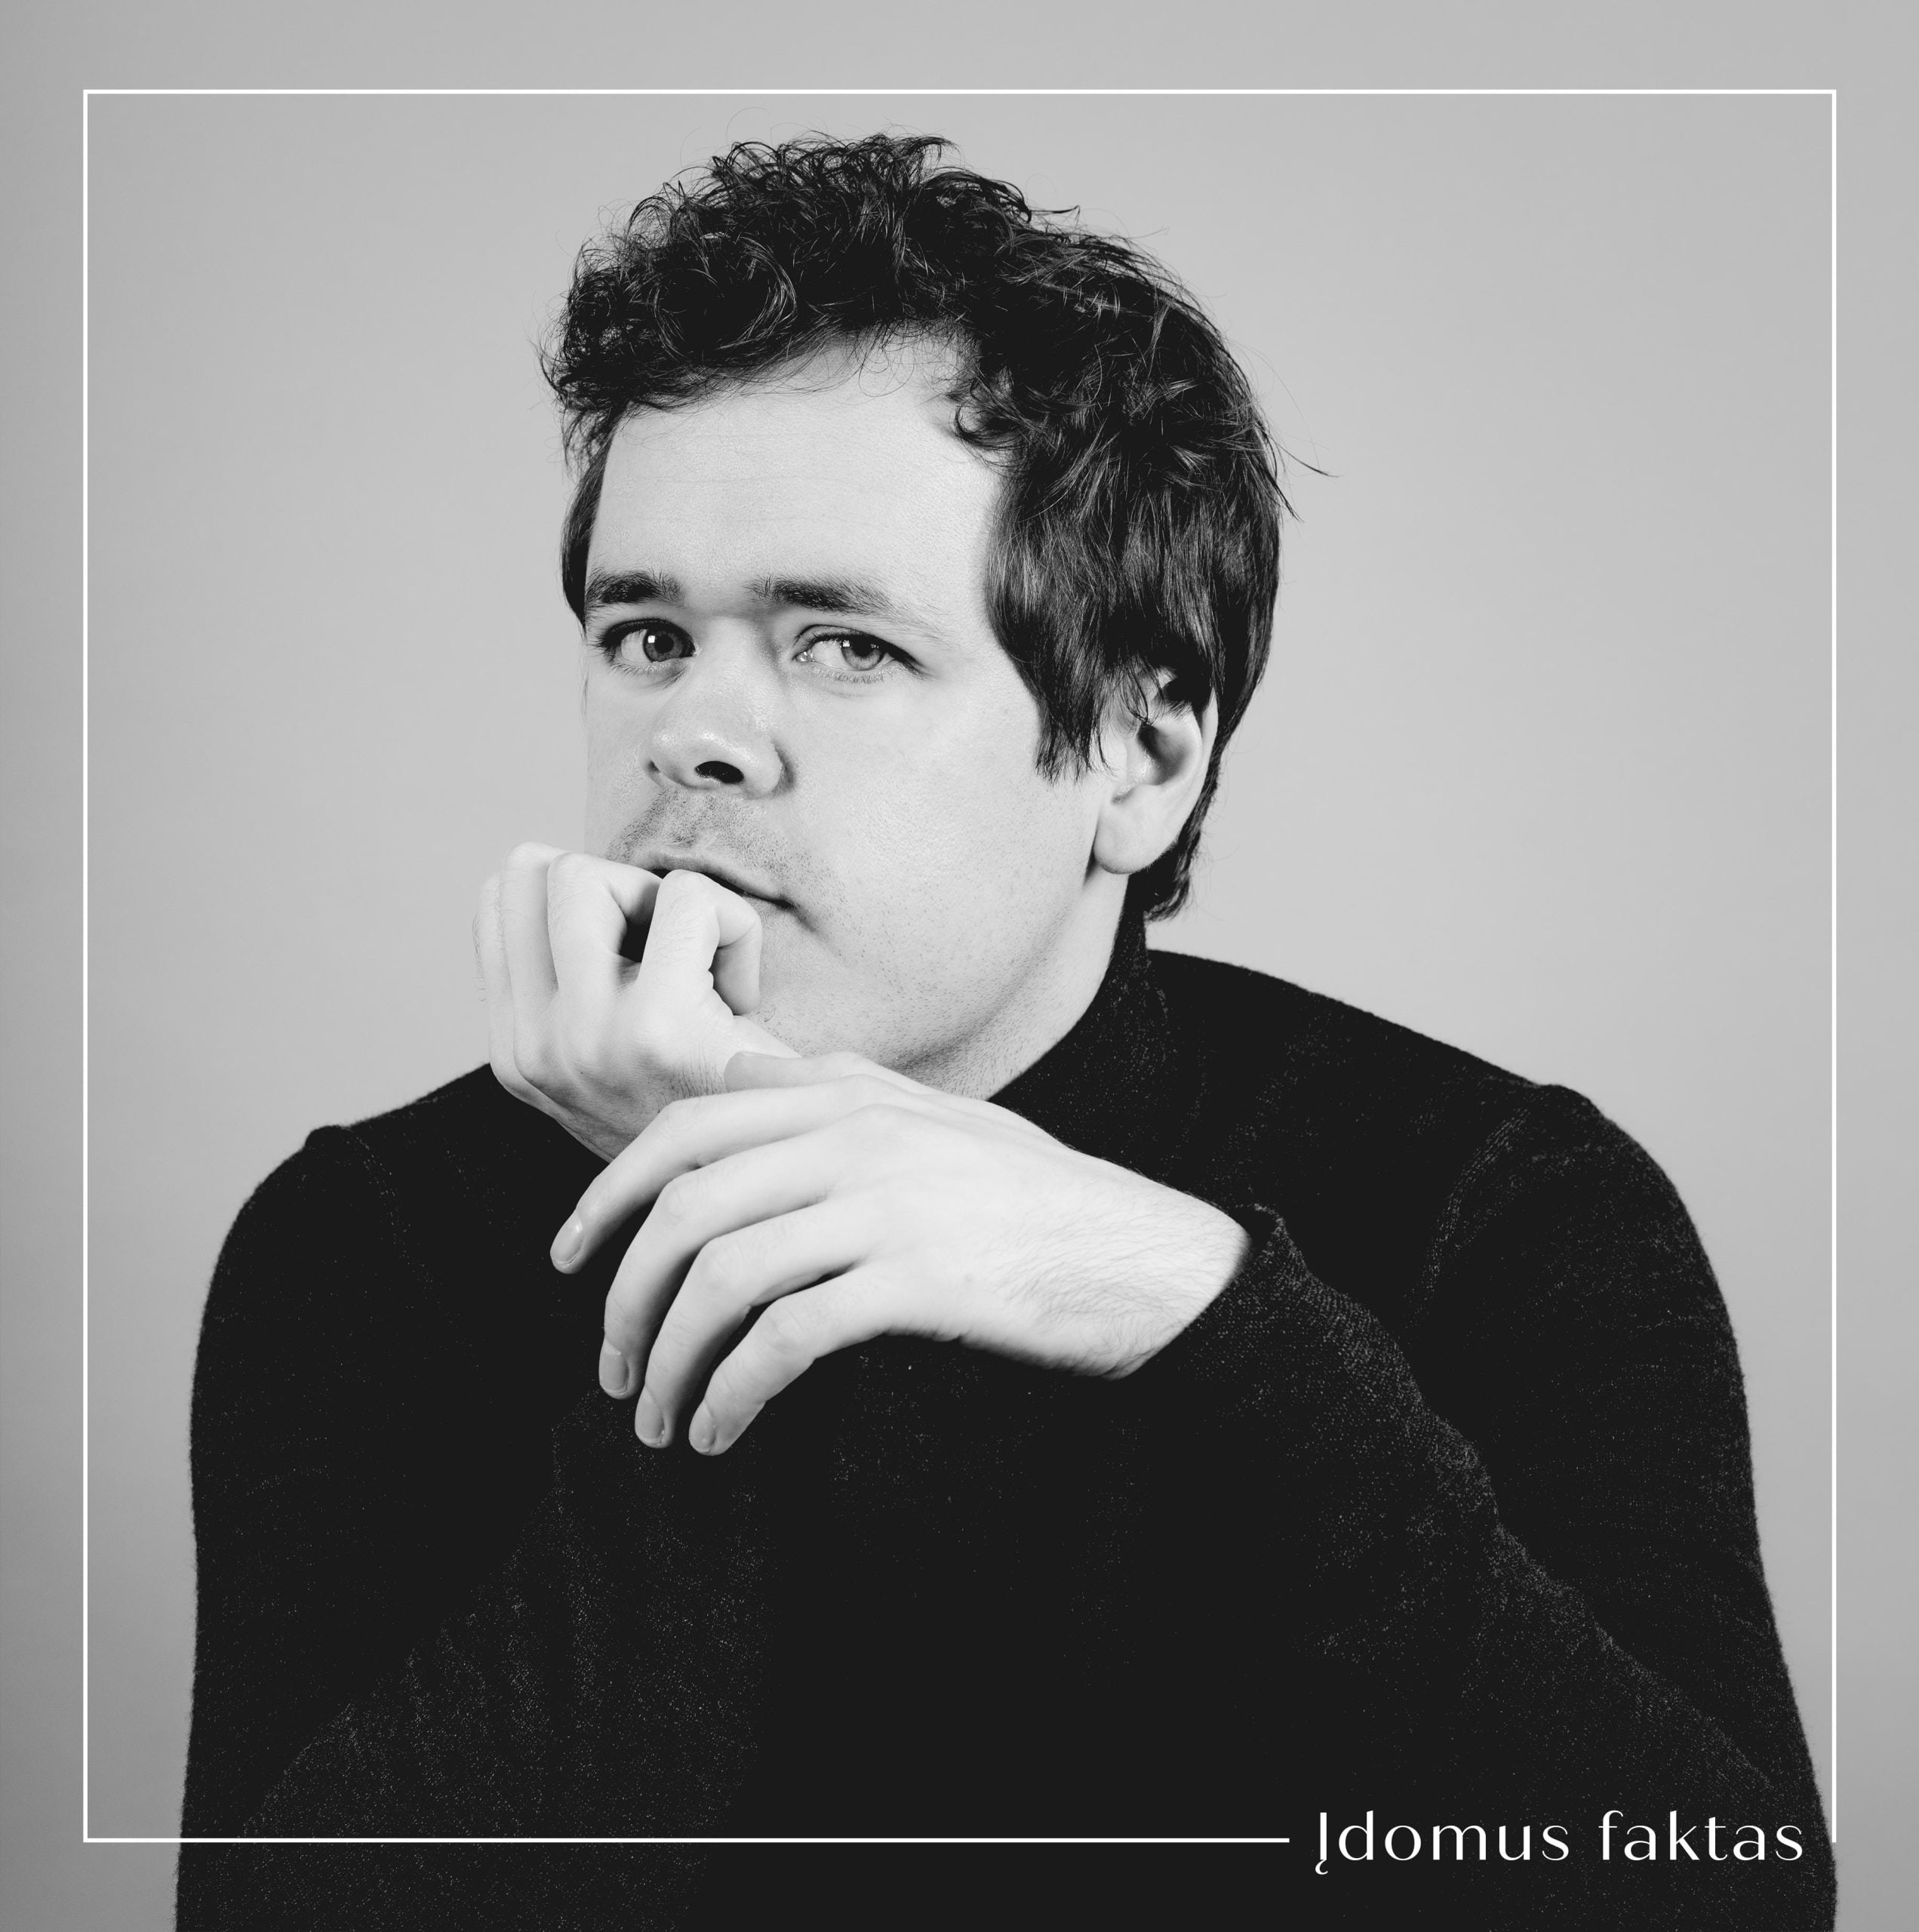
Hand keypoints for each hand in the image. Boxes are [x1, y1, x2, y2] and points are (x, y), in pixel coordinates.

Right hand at [475, 844, 796, 1160]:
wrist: (783, 1187)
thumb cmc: (718, 1104)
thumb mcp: (612, 1055)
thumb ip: (569, 982)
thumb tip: (548, 866)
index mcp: (517, 1053)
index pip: (503, 900)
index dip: (585, 901)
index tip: (639, 962)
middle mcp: (534, 1050)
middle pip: (536, 872)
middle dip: (620, 889)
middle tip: (676, 959)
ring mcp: (584, 1040)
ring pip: (589, 872)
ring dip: (667, 904)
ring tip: (704, 973)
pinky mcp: (655, 1027)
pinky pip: (687, 897)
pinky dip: (735, 926)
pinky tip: (745, 997)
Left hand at [550, 1052, 1250, 1452]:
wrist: (1141, 1255)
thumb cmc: (1030, 1196)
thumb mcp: (932, 1115)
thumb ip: (833, 1090)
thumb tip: (735, 1076)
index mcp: (846, 1089)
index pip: (684, 1125)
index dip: (605, 1194)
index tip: (571, 1259)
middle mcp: (855, 1132)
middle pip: (685, 1206)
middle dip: (624, 1297)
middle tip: (610, 1368)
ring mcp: (886, 1201)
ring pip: (721, 1277)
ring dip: (668, 1360)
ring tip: (658, 1421)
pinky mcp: (917, 1278)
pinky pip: (784, 1338)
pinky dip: (731, 1392)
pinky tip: (721, 1431)